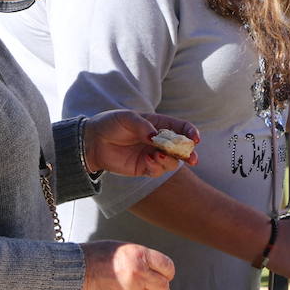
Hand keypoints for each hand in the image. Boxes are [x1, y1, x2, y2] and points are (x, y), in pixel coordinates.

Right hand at [79, 240, 173, 289]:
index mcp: (139, 256)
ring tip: (124, 284)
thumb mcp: (121, 249)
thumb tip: (153, 267)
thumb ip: (140, 258)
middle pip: (162, 287)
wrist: (73, 275)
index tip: (164, 273)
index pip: (167, 267)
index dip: (167, 271)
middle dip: (156, 285)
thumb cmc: (93, 258)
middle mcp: (138, 275)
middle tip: (146, 281)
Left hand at [83, 110, 199, 176]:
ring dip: (170, 160)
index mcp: (159, 124)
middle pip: (181, 148)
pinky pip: (157, 171)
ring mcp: (153, 154)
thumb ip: (143, 126)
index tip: (195, 139)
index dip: (190, 132)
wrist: (93, 142)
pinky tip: (148, 160)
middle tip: (192, 159)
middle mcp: (159, 140)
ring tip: (158, 156)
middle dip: (189, 153)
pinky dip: (156, 167)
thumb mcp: (127, 118)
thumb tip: (155, 136)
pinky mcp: (144, 167)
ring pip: (172, 162)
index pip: (181, 127)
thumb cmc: (111, 124)